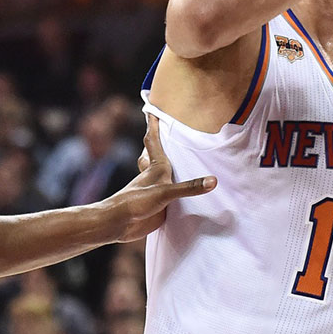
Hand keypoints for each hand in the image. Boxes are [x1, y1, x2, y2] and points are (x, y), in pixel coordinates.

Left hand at [106, 114, 216, 242]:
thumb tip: (213, 181)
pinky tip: (184, 191)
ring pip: (163, 172)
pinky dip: (177, 188)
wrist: (119, 224)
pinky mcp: (159, 204)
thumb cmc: (136, 202)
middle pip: (155, 153)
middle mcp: (155, 175)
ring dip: (170, 164)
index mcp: (155, 166)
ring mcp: (156, 189)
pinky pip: (170, 192)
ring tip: (179, 156)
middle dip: (159, 141)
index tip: (153, 109)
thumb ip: (189, 187)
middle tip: (165, 129)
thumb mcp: (165, 192)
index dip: (154, 124)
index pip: (154, 140)